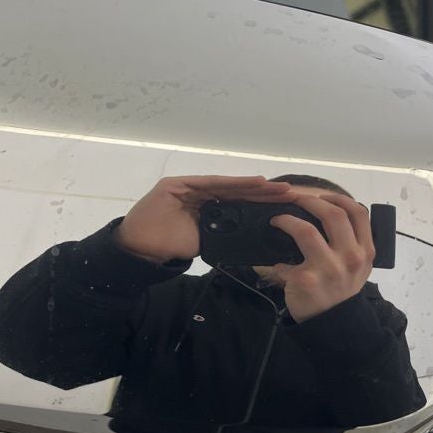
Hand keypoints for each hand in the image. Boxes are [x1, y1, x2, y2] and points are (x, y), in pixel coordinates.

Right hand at [114, 175, 293, 262]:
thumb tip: (246, 240)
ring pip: (228, 185)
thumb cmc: (168, 246)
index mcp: (206, 209)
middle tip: (291, 193)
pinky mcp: (178, 185)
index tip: (284, 205)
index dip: (260, 203)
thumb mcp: (203, 242)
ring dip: (254, 186)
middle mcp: (199, 194)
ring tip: (278, 188)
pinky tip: (254, 183)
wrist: (141, 249)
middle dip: (263, 193)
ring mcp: (189, 187)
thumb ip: (221, 235)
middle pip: (237, 192)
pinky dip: (233, 183)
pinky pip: (211, 184)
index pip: (238, 204)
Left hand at [270, 195, 374, 321]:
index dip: (338, 198)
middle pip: (333, 214)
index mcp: (366, 251)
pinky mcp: (306, 279)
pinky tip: (277, 263)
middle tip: (294, 199)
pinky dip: (278, 260)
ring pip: (306, 230)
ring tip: (278, 219)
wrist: (334, 324)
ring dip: (287, 220)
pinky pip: (285, 260)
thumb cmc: (342, 290)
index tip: (322, 194)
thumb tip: (324, 211)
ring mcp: (329, 268)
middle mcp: (351, 257)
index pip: (358, 213)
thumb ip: (351, 241)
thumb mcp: (358, 266)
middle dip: (310, 200)